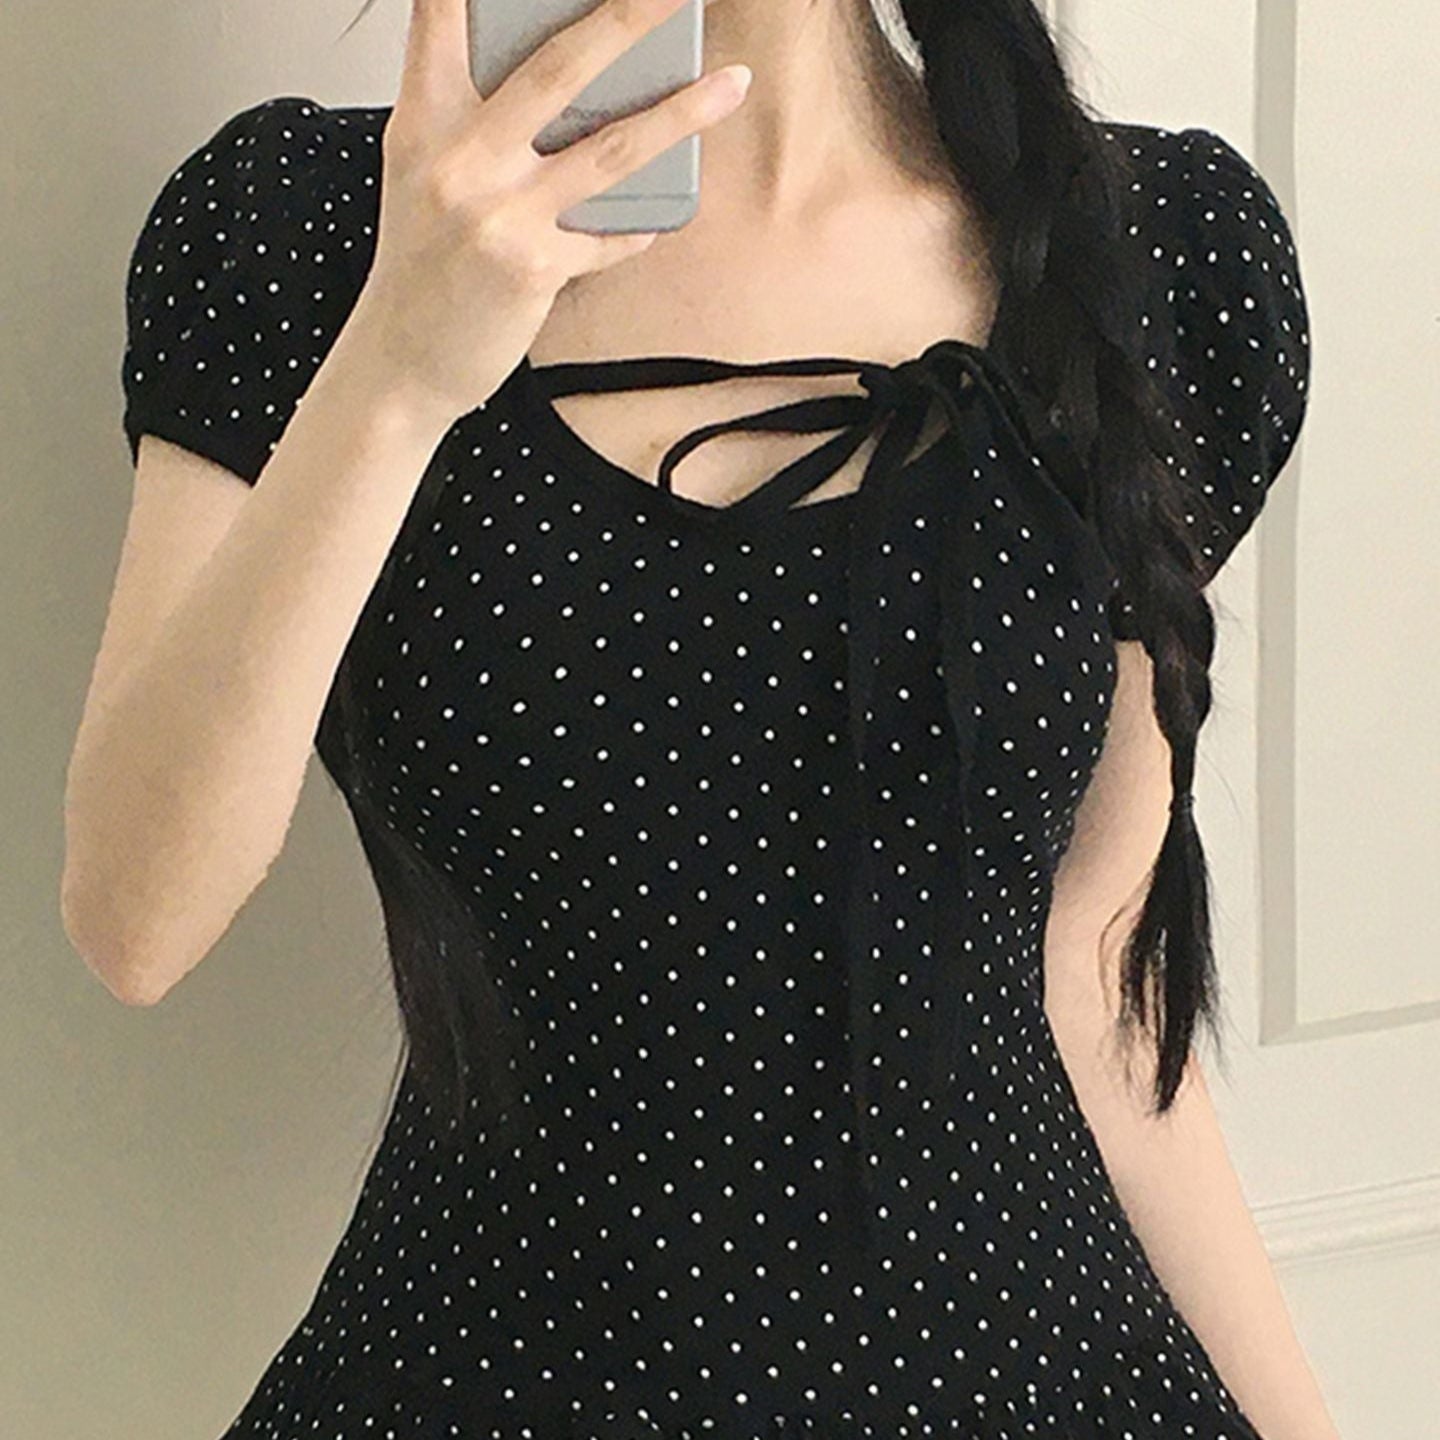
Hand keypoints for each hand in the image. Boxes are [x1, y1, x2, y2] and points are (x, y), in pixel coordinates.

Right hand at [351, 0, 752, 421]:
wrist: (401, 361)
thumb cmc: (420, 267)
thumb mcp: (419, 173)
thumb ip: (467, 119)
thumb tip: (556, 79)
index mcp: (423, 123)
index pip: (439, 18)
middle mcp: (459, 159)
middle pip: (557, 68)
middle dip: (628, 18)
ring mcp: (499, 214)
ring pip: (609, 148)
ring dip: (681, 113)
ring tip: (731, 83)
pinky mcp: (533, 268)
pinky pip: (607, 237)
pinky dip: (633, 228)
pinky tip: (655, 220)